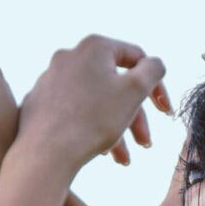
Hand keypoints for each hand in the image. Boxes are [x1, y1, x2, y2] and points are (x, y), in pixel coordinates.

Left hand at [17, 35, 170, 174]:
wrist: (46, 151)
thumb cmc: (93, 119)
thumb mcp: (135, 90)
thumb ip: (153, 70)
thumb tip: (154, 64)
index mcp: (94, 47)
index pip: (137, 58)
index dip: (156, 86)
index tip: (164, 112)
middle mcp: (70, 56)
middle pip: (115, 84)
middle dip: (135, 116)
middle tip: (145, 143)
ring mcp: (51, 78)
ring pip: (96, 101)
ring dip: (116, 128)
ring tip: (123, 158)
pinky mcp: (40, 101)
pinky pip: (75, 111)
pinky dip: (92, 128)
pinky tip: (101, 150)